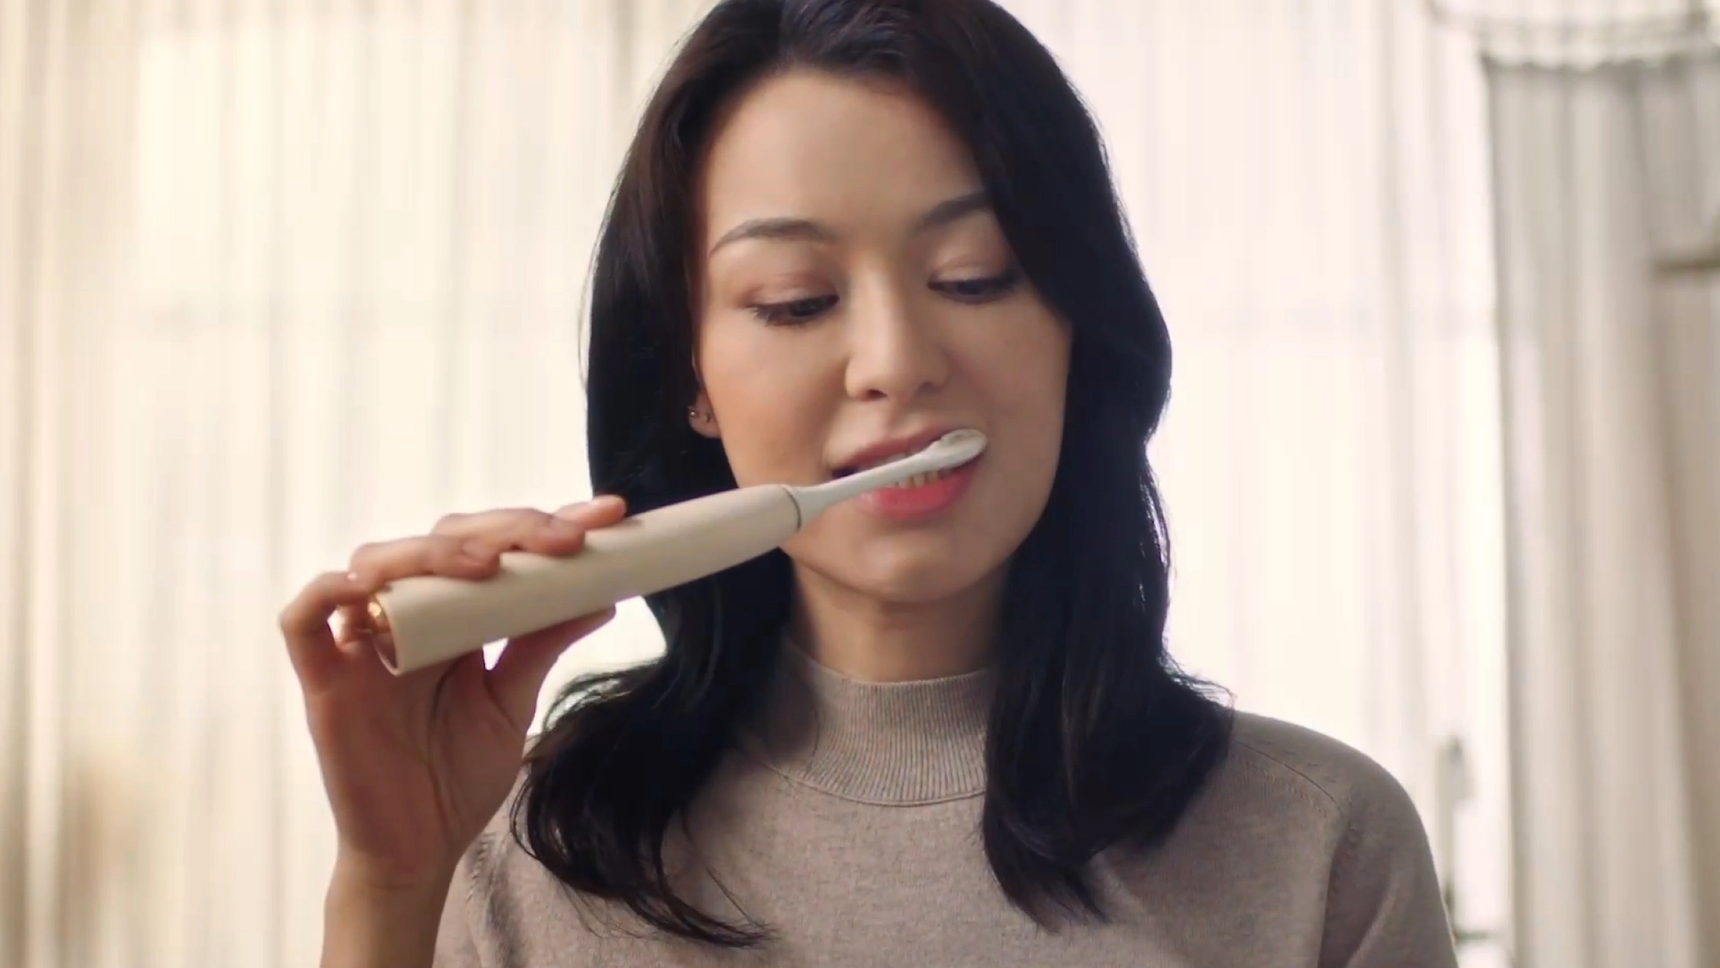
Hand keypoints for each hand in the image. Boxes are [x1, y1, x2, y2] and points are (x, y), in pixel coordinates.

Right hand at [278, 497, 626, 890]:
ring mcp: (361, 645)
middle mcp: (406, 617)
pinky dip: (329, 592)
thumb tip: (602, 596)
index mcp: (454, 617)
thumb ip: (542, 645)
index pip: (492, 549)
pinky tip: (371, 587)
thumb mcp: (512, 702)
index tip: (606, 515)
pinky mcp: (323, 680)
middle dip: (505, 530)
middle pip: (439, 541)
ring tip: (489, 564)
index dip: (542, 525)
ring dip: (433, 553)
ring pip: (376, 563)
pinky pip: (303, 620)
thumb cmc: (458, 776)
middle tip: (562, 539)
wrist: (419, 851)